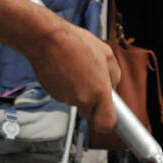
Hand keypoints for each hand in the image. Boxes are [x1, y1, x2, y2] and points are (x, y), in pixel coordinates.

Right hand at [29, 15, 119, 130]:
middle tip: (89, 80)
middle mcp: (82, 99)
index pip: (106, 124)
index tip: (108, 117)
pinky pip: (63, 94)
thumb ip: (114, 75)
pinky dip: (65, 85)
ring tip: (75, 68)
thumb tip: (112, 85)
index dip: (107, 123)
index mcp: (99, 91)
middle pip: (89, 111)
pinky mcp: (52, 93)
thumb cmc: (75, 43)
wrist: (48, 39)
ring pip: (76, 101)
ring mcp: (65, 97)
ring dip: (77, 89)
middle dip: (91, 100)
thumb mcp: (106, 53)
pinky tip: (65, 69)